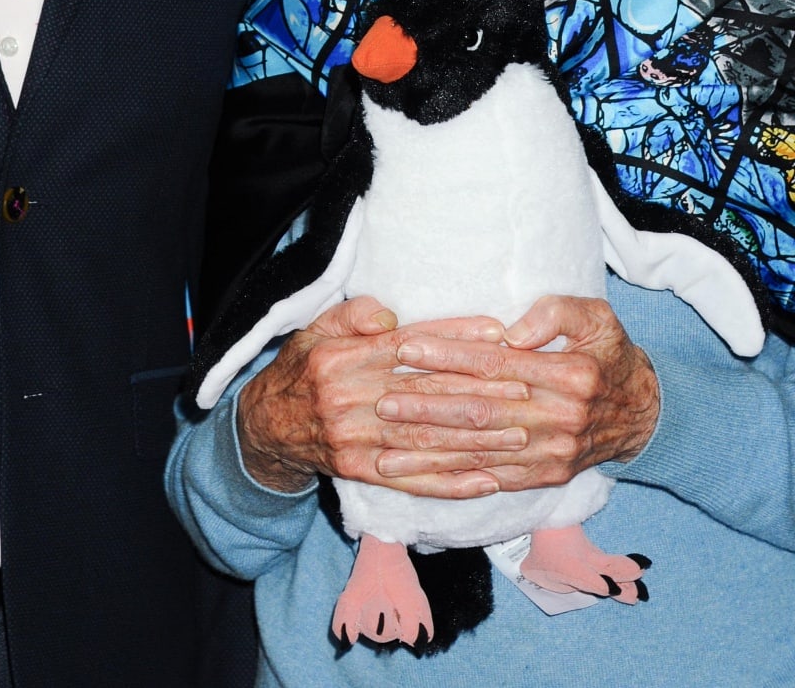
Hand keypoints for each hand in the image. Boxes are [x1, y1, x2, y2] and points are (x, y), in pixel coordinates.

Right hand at [236, 296, 529, 494]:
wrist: (268, 425)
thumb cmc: (304, 367)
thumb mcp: (318, 327)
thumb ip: (354, 314)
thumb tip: (391, 312)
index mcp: (346, 357)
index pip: (411, 345)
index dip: (456, 340)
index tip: (498, 335)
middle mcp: (353, 398)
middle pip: (428, 394)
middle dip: (481, 391)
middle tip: (527, 387)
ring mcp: (358, 440)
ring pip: (428, 440)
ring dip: (478, 439)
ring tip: (521, 434)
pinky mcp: (362, 473)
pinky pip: (413, 480)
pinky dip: (452, 483)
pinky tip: (487, 481)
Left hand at [375, 295, 659, 496]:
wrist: (644, 412)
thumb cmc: (609, 352)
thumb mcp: (596, 317)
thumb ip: (555, 314)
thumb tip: (511, 332)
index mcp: (568, 374)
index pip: (495, 364)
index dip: (448, 355)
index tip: (406, 348)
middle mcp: (558, 418)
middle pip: (481, 412)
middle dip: (427, 408)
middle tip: (382, 402)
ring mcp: (552, 453)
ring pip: (481, 453)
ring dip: (431, 453)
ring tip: (386, 451)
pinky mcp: (547, 475)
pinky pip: (495, 479)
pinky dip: (456, 479)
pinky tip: (422, 479)